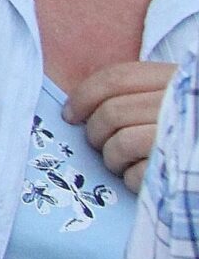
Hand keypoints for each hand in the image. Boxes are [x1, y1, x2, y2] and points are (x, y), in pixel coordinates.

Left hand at [70, 60, 173, 192]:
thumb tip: (81, 109)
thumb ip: (143, 95)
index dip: (85, 95)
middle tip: (101, 144)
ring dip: (113, 159)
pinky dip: (132, 180)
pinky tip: (145, 178)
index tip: (71, 114)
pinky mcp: (180, 169)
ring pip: (119, 144)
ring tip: (124, 163)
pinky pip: (137, 176)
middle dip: (96, 133)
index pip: (117, 78)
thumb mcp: (175, 99)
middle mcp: (179, 102)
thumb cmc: (191, 127)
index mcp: (177, 79)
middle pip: (111, 113)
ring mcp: (180, 136)